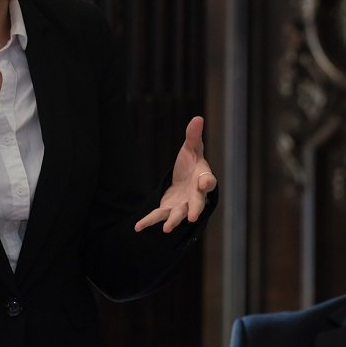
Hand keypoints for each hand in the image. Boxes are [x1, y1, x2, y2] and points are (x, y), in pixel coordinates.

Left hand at [134, 116, 216, 232]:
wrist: (185, 180)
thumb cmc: (192, 163)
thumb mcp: (192, 148)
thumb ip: (193, 135)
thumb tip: (198, 117)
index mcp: (203, 179)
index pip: (208, 181)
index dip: (207, 182)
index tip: (205, 183)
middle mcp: (195, 196)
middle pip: (197, 204)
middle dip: (195, 209)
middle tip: (193, 217)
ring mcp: (182, 205)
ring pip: (179, 214)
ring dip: (173, 221)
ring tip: (166, 229)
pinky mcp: (168, 209)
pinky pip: (159, 215)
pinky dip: (148, 221)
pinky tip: (137, 227)